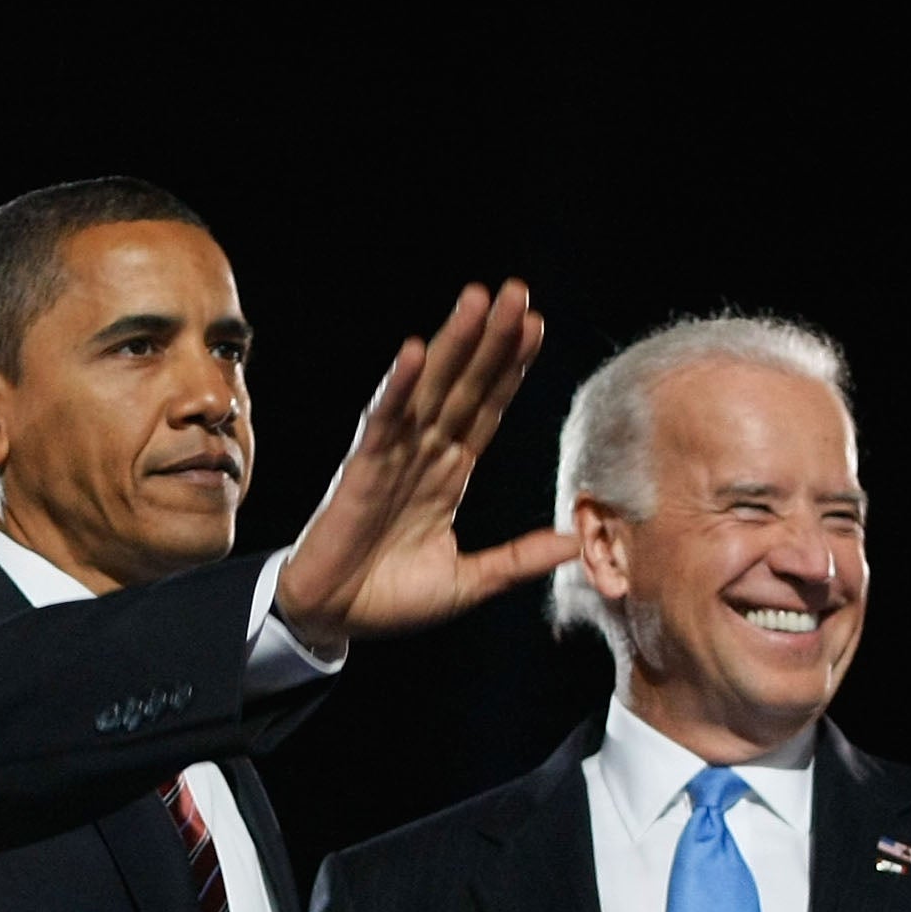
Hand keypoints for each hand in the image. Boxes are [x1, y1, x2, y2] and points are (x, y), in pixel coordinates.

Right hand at [274, 279, 577, 651]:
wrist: (333, 620)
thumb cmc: (391, 597)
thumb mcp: (469, 582)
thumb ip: (519, 560)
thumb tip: (577, 543)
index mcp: (449, 473)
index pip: (487, 408)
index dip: (511, 368)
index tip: (537, 326)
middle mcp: (424, 453)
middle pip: (465, 384)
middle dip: (491, 339)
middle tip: (518, 291)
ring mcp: (393, 455)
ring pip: (429, 388)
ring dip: (452, 343)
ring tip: (477, 299)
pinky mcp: (361, 470)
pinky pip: (382, 422)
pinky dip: (397, 388)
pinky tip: (413, 352)